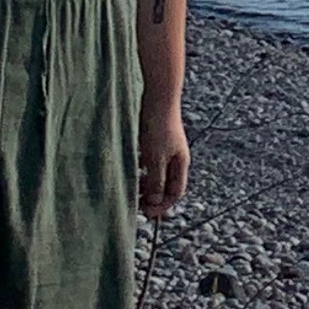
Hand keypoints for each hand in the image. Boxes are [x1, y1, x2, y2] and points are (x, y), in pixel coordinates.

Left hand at [138, 100, 190, 220]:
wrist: (158, 96)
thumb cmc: (158, 126)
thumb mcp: (155, 158)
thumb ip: (156, 181)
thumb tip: (155, 202)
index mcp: (180, 164)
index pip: (176, 193)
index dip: (162, 206)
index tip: (146, 213)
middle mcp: (175, 158)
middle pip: (166, 185)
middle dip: (152, 196)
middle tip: (134, 204)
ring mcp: (165, 149)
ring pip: (155, 173)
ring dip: (144, 183)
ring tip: (129, 186)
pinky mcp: (155, 140)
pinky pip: (148, 161)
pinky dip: (139, 168)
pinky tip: (128, 166)